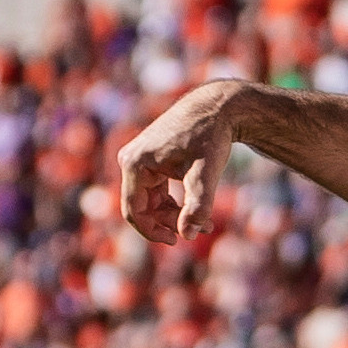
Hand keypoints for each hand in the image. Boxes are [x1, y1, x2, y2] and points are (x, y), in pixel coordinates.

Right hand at [115, 81, 256, 243]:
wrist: (217, 105)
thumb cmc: (210, 136)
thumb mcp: (205, 173)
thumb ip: (198, 206)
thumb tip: (189, 235)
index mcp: (135, 163)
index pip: (134, 210)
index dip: (153, 231)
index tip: (177, 242)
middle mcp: (131, 159)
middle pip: (142, 206)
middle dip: (170, 222)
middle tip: (202, 228)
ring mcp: (139, 158)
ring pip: (150, 200)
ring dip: (174, 213)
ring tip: (205, 222)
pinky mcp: (150, 158)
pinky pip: (156, 189)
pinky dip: (174, 201)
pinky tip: (196, 206)